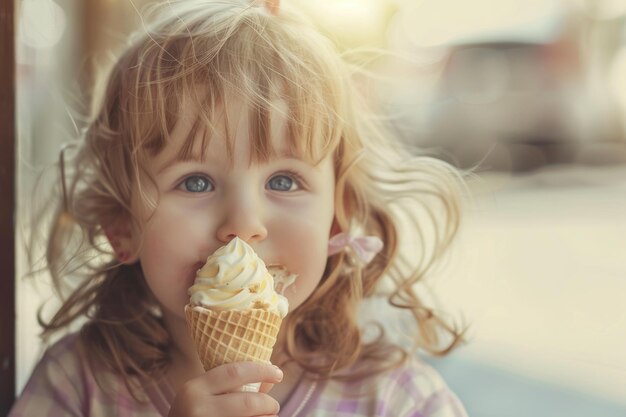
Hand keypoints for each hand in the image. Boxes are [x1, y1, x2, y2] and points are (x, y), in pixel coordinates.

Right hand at [168, 362, 282, 416]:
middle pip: (248, 402)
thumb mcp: (202, 397)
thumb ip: (231, 386)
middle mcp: (197, 408)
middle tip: (274, 405)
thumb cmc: (191, 415)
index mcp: (194, 388)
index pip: (235, 372)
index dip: (261, 370)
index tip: (278, 373)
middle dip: (268, 403)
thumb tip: (269, 379)